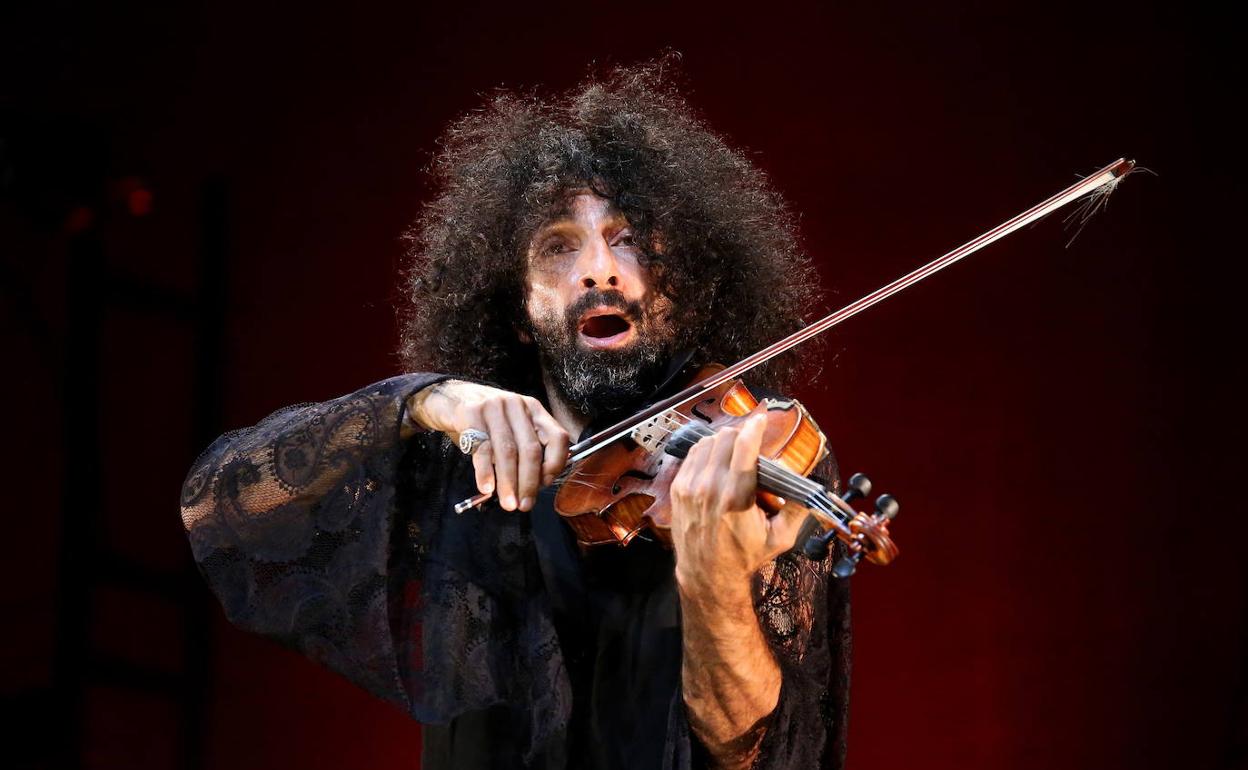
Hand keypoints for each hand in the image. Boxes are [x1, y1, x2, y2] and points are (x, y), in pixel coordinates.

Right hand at [407, 381, 569, 511]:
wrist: (447, 396)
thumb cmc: (483, 420)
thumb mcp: (510, 428)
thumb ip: (521, 451)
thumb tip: (530, 488)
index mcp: (533, 409)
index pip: (557, 436)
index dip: (556, 463)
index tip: (545, 484)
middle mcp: (517, 405)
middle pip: (530, 449)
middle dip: (529, 482)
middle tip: (524, 505)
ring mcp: (494, 406)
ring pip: (507, 451)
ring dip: (508, 482)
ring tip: (508, 503)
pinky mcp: (471, 412)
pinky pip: (482, 448)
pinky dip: (485, 471)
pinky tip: (486, 487)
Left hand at [669, 414, 808, 595]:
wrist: (707, 574)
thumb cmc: (745, 556)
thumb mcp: (780, 538)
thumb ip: (798, 508)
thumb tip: (805, 481)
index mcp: (736, 499)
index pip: (743, 448)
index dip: (754, 426)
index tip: (762, 418)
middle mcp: (710, 489)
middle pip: (726, 439)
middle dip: (742, 435)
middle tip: (753, 444)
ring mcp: (690, 487)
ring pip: (709, 442)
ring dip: (725, 442)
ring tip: (736, 454)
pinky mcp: (679, 488)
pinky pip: (694, 453)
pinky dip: (708, 451)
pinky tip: (718, 461)